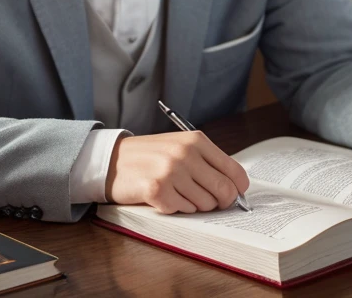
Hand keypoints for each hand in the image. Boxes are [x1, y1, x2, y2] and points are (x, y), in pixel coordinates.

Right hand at [105, 131, 249, 213]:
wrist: (112, 159)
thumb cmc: (151, 155)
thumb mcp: (181, 146)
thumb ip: (207, 161)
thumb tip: (236, 188)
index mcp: (196, 140)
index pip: (235, 172)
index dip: (238, 189)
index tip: (233, 195)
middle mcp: (185, 153)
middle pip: (225, 191)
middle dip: (220, 202)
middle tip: (207, 200)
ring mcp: (171, 171)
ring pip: (204, 205)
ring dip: (193, 204)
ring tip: (177, 192)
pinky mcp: (157, 190)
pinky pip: (182, 210)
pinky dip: (176, 208)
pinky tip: (164, 196)